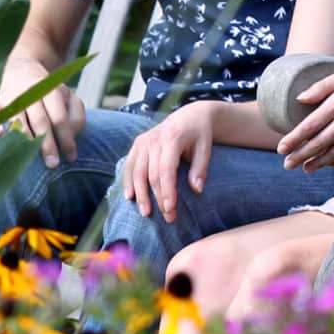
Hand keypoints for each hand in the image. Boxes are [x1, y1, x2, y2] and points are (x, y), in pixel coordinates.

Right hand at [0, 59, 87, 166]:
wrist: (23, 71)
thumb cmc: (49, 95)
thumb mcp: (68, 99)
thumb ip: (76, 117)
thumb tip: (70, 136)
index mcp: (51, 91)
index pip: (60, 118)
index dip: (66, 139)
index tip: (71, 158)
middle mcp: (30, 93)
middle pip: (40, 121)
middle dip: (47, 144)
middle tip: (53, 165)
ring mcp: (12, 98)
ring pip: (18, 119)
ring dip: (24, 137)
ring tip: (28, 155)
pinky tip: (0, 134)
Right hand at [121, 103, 215, 222]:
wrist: (190, 115)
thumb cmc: (199, 134)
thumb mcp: (205, 148)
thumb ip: (200, 168)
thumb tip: (197, 190)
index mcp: (171, 138)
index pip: (166, 170)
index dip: (167, 191)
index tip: (170, 209)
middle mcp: (153, 139)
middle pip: (151, 175)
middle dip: (157, 198)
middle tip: (167, 218)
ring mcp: (143, 141)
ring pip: (137, 172)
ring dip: (140, 194)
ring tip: (145, 213)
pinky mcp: (137, 144)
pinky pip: (129, 165)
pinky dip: (127, 182)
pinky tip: (129, 197)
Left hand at [278, 60, 333, 170]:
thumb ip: (320, 87)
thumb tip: (299, 99)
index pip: (310, 126)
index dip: (294, 139)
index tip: (281, 148)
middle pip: (319, 143)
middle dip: (301, 156)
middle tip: (287, 165)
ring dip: (319, 163)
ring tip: (306, 168)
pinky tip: (330, 164)